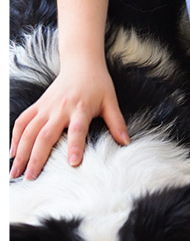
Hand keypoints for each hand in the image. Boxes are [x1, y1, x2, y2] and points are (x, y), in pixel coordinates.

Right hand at [10, 60, 129, 179]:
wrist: (81, 63)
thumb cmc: (98, 84)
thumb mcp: (111, 101)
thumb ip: (117, 122)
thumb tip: (126, 142)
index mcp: (81, 108)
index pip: (78, 129)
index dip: (76, 146)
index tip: (73, 164)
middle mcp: (60, 108)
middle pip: (45, 135)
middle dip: (37, 157)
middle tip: (31, 178)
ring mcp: (46, 107)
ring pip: (29, 131)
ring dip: (21, 152)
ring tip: (16, 172)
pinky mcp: (38, 105)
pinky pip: (22, 122)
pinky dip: (15, 137)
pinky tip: (12, 153)